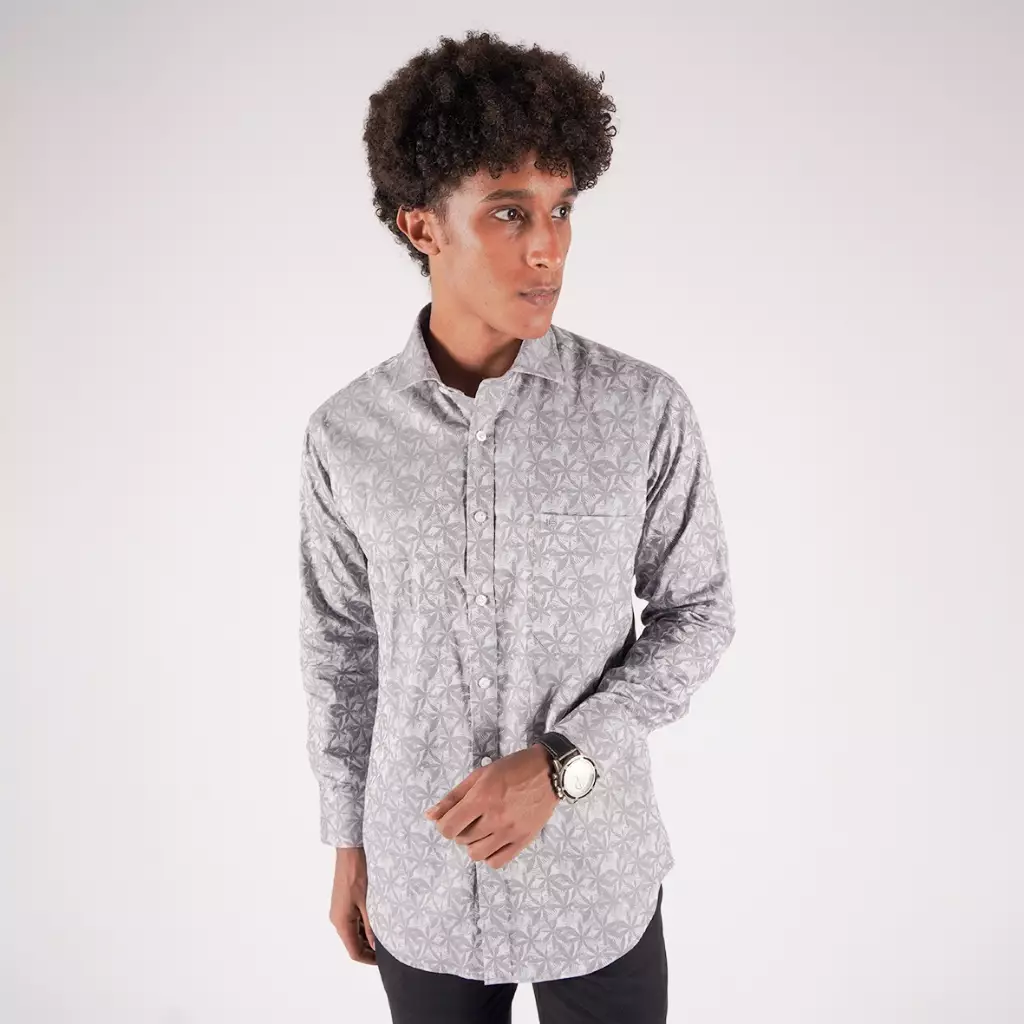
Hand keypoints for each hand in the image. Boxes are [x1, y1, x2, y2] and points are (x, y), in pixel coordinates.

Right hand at [329, 845, 376, 964]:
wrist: (350, 852)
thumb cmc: (358, 874)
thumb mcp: (368, 903)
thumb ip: (371, 926)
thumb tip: (376, 946)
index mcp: (341, 922)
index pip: (354, 952)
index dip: (369, 959)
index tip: (384, 960)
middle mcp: (337, 919)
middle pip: (352, 943)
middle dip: (369, 948)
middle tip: (389, 947)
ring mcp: (339, 910)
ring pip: (353, 932)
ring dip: (367, 936)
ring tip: (386, 934)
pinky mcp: (342, 903)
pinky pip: (352, 921)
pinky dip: (363, 925)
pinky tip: (377, 920)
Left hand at [424, 744, 559, 868]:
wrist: (548, 772)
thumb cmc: (512, 769)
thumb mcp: (479, 775)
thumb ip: (453, 797)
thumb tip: (430, 816)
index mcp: (481, 798)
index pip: (448, 828)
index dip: (444, 825)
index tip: (451, 818)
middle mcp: (495, 818)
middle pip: (462, 840)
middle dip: (460, 830)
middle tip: (470, 817)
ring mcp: (510, 832)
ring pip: (477, 854)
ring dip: (473, 844)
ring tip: (482, 830)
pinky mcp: (523, 840)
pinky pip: (497, 862)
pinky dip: (490, 855)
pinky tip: (493, 841)